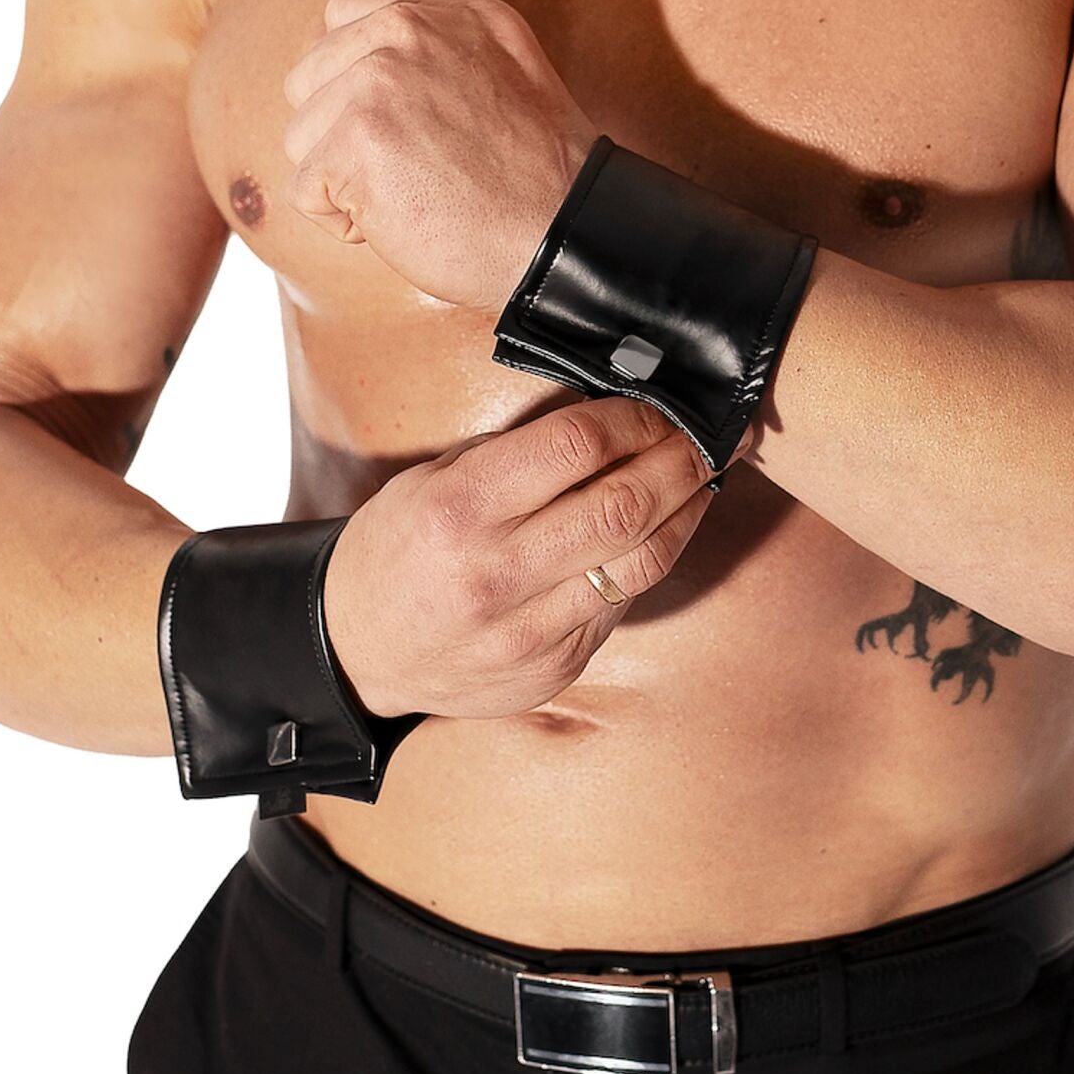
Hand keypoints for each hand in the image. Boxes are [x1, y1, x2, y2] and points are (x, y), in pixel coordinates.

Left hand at [281, 0, 599, 311]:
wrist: (562, 238)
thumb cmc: (534, 183)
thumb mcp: (503, 77)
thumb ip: (437, 51)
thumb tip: (357, 58)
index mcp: (448, 14)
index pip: (344, 14)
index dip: (350, 79)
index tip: (391, 123)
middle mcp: (410, 30)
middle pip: (309, 77)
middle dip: (340, 133)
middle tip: (410, 169)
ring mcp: (379, 81)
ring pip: (300, 135)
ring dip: (341, 180)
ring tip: (410, 196)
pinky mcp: (355, 140)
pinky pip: (305, 189)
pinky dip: (342, 222)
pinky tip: (398, 223)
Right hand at [321, 396, 753, 719]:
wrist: (356, 651)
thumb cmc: (397, 547)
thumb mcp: (432, 478)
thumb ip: (515, 451)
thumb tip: (610, 413)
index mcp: (459, 508)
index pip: (575, 446)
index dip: (635, 418)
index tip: (661, 405)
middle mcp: (496, 573)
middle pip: (625, 504)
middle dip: (683, 460)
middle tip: (716, 434)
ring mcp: (528, 631)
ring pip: (642, 561)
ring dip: (688, 511)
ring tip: (708, 476)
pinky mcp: (552, 669)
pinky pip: (622, 605)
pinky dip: (653, 559)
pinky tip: (667, 529)